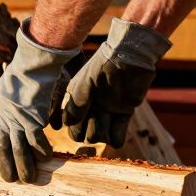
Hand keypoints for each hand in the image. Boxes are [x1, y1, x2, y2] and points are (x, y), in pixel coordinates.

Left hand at [0, 22, 78, 182]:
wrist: (33, 60)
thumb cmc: (31, 69)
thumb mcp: (18, 87)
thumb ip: (26, 105)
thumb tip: (46, 122)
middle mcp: (3, 115)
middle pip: (2, 145)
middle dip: (6, 165)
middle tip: (10, 180)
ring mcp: (17, 117)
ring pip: (17, 148)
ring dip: (23, 166)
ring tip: (27, 180)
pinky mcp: (32, 118)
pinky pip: (36, 140)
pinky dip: (41, 151)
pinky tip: (46, 160)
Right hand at [61, 18, 170, 146]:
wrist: (128, 58)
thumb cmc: (102, 67)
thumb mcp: (84, 85)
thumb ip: (75, 106)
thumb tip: (67, 125)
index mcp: (78, 101)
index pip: (71, 127)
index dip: (75, 128)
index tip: (82, 118)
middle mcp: (91, 109)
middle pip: (85, 136)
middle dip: (89, 131)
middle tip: (97, 114)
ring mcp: (108, 111)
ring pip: (100, 138)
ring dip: (103, 132)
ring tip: (108, 115)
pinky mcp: (124, 112)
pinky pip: (117, 136)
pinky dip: (116, 137)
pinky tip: (117, 125)